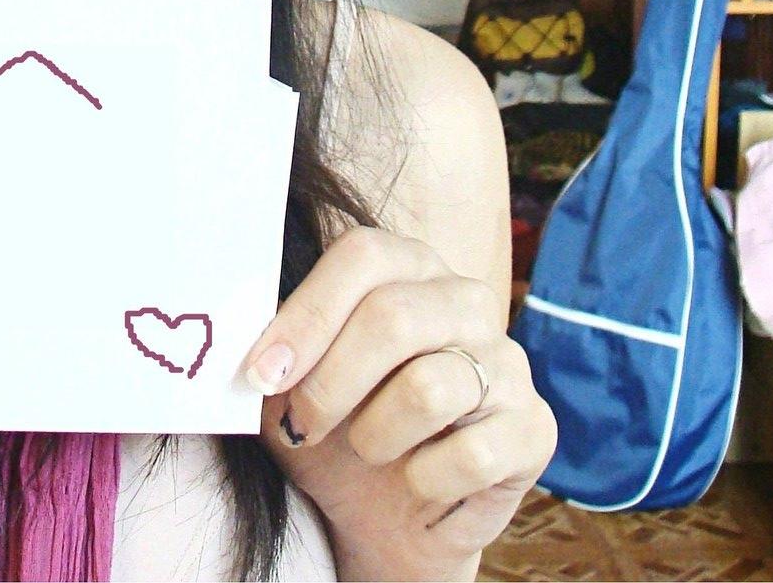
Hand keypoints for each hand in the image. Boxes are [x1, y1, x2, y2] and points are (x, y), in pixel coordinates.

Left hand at [241, 227, 554, 581]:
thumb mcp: (289, 386)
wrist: (387, 517)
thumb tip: (240, 339)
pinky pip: (470, 454)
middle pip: (393, 317)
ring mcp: (508, 362)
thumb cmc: (335, 431)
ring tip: (368, 449)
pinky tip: (416, 480)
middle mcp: (465, 301)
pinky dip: (422, 479)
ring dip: (374, 435)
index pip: (363, 256)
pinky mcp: (533, 429)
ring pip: (428, 388)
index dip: (307, 314)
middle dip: (329, 383)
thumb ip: (270, 350)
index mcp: (409, 268)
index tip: (261, 373)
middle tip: (301, 426)